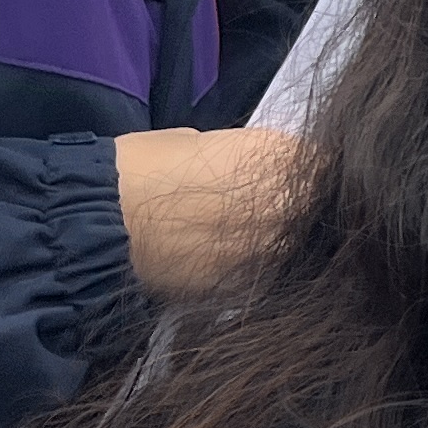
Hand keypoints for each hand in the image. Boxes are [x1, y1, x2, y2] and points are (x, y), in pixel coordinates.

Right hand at [114, 127, 299, 296]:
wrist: (103, 221)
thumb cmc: (143, 166)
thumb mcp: (200, 142)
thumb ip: (243, 157)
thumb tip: (253, 171)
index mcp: (280, 156)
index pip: (325, 166)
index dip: (309, 174)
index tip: (296, 180)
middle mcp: (291, 202)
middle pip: (317, 210)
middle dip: (301, 211)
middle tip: (266, 212)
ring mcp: (276, 248)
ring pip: (296, 246)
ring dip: (280, 243)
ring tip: (242, 239)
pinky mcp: (253, 286)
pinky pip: (269, 275)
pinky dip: (256, 270)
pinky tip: (229, 263)